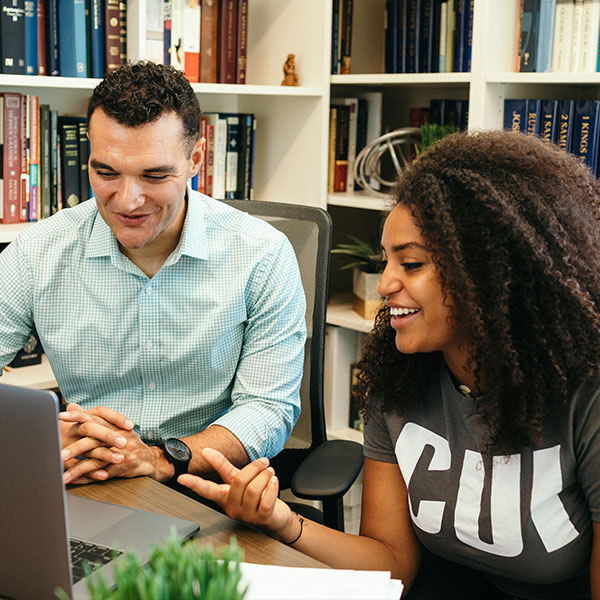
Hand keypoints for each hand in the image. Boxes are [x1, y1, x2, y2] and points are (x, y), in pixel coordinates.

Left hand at [59, 405, 171, 483]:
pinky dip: (86, 477)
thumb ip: (91, 417)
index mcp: (113, 425)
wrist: (148, 459)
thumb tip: (72, 405)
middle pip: (94, 439)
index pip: (95, 417)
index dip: (78, 416)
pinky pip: (101, 472)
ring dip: (77, 467)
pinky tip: (74, 481)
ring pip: (96, 458)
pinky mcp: (121, 466)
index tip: (61, 416)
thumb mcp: (112, 426)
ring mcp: (120, 451)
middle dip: (75, 447)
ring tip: (62, 473)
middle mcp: (118, 436)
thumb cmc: (127, 442)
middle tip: (57, 453)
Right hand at [178, 448, 293, 539]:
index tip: (181, 478)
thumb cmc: (255, 496)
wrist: (274, 516)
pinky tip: (274, 482)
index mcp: (224, 497)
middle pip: (240, 481)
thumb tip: (206, 451)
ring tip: (269, 473)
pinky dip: (272, 486)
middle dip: (255, 467)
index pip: (206, 490)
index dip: (194, 483)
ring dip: (265, 475)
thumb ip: (222, 466)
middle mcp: (232, 508)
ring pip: (254, 488)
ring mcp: (246, 515)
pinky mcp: (262, 518)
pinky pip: (266, 498)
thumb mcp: (236, 479)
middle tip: (264, 462)